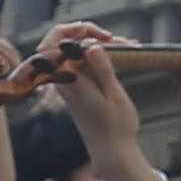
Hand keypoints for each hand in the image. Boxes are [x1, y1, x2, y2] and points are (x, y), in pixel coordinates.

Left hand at [40, 28, 149, 168]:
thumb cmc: (114, 127)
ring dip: (100, 44)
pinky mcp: (79, 86)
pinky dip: (102, 55)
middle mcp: (65, 79)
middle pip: (65, 42)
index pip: (53, 43)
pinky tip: (123, 55)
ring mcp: (71, 82)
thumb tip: (91, 46)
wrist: (111, 150)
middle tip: (116, 41)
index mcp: (69, 79)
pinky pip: (85, 62)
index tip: (98, 34)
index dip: (72, 30)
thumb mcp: (114, 96)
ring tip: (128, 46)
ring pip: (78, 51)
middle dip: (90, 34)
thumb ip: (102, 70)